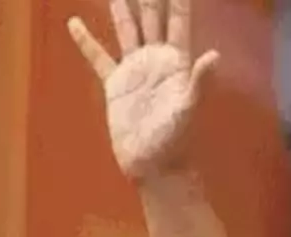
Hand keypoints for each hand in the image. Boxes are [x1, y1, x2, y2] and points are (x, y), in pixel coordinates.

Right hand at [67, 0, 218, 179]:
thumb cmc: (176, 139)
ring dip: (122, 9)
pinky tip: (75, 22)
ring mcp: (135, 70)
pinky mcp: (115, 85)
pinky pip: (98, 57)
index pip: (177, 21)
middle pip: (151, 18)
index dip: (177, 1)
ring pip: (127, 30)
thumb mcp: (189, 107)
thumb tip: (215, 55)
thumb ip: (199, 80)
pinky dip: (86, 41)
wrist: (154, 165)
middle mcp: (156, 60)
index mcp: (176, 61)